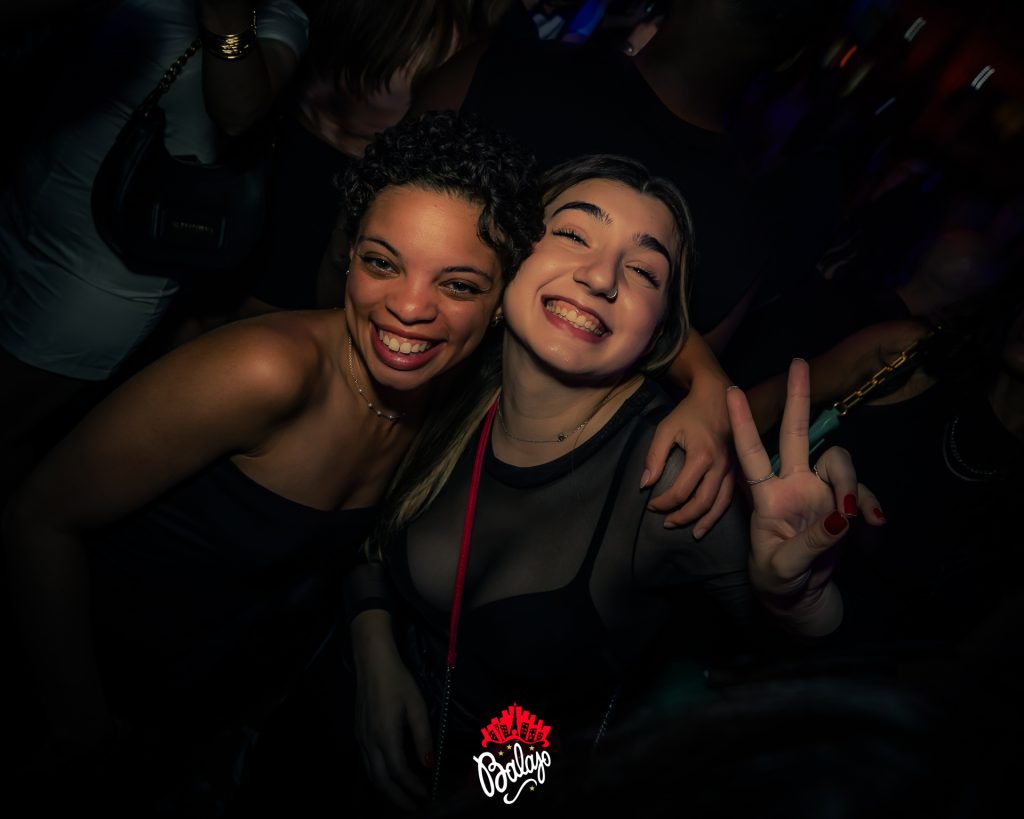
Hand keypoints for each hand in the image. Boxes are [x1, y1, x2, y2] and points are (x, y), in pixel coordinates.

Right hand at [353, 614, 432, 809]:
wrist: (372, 663)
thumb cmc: (398, 681)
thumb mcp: (417, 706)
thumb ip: (423, 736)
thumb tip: (429, 763)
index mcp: (386, 735)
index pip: (399, 771)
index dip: (412, 787)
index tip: (425, 795)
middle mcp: (369, 741)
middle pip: (381, 780)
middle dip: (397, 797)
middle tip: (413, 806)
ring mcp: (361, 738)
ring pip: (371, 774)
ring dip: (387, 789)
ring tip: (403, 796)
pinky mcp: (358, 733)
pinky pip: (366, 763)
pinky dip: (378, 776)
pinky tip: (389, 775)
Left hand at [644, 377, 734, 535]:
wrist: (718, 397)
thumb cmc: (689, 413)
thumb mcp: (666, 429)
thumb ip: (654, 456)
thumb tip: (645, 484)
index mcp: (702, 456)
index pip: (681, 491)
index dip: (664, 502)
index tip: (651, 505)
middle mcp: (720, 466)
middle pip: (702, 503)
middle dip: (682, 517)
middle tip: (666, 523)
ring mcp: (732, 469)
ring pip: (720, 504)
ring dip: (704, 521)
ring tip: (690, 533)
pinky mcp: (737, 470)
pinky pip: (730, 497)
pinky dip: (719, 513)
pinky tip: (709, 521)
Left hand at [727, 359, 883, 635]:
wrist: (801, 601)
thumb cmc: (778, 582)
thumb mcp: (785, 569)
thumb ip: (812, 543)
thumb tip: (842, 516)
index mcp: (766, 498)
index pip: (750, 455)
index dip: (743, 425)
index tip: (732, 392)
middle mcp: (792, 485)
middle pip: (794, 434)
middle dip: (797, 398)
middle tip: (798, 362)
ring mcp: (820, 493)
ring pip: (839, 461)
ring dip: (853, 483)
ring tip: (859, 521)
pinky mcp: (844, 506)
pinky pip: (862, 493)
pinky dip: (871, 506)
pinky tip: (873, 528)